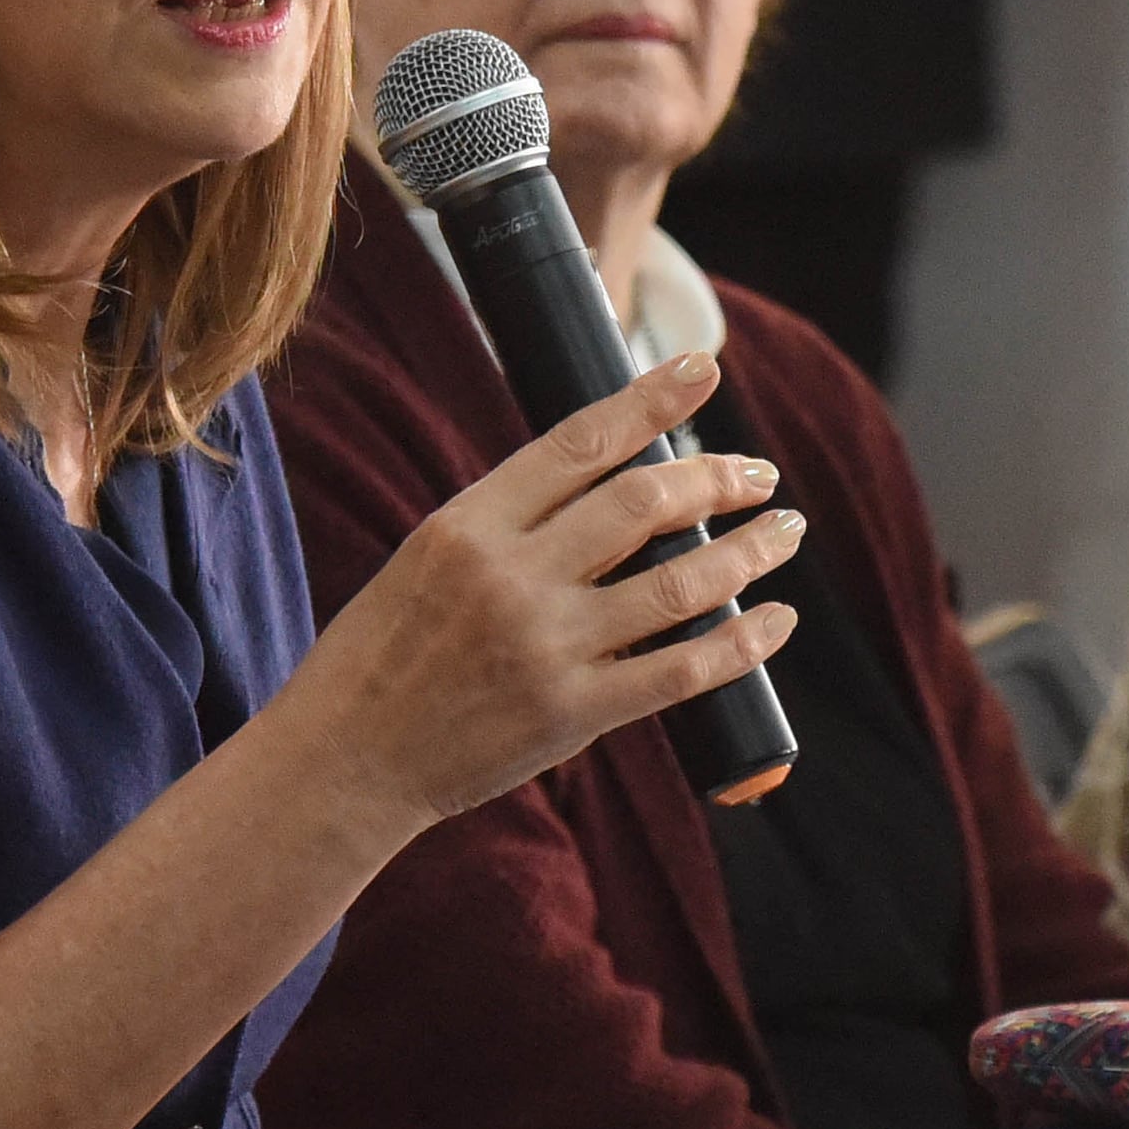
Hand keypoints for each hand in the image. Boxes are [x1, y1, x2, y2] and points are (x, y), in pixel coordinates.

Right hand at [263, 350, 806, 850]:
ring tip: (784, 529)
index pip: (580, 441)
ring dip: (748, 551)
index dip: (651, 400)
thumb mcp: (429, 556)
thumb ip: (513, 519)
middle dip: (716, 478)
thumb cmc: (386, 652)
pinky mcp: (572, 714)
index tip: (704, 367)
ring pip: (679, 583)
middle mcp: (512, 577)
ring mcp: (546, 647)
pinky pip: (681, 671)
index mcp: (470, 523)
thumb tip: (610, 476)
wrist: (344, 761)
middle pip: (644, 503)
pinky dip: (741, 643)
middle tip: (758, 472)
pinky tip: (776, 620)